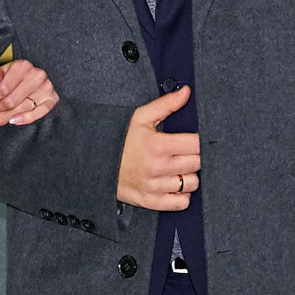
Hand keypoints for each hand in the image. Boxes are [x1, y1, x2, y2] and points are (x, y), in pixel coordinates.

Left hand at [0, 58, 59, 128]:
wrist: (34, 76)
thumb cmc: (14, 75)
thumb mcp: (3, 71)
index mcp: (22, 66)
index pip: (3, 88)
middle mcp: (36, 76)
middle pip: (11, 101)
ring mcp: (46, 88)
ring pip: (21, 109)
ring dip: (4, 118)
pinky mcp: (52, 99)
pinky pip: (38, 113)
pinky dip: (25, 119)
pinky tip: (12, 122)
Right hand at [116, 87, 197, 210]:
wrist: (94, 162)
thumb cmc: (118, 138)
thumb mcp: (140, 117)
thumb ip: (166, 104)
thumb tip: (186, 92)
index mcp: (158, 145)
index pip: (197, 145)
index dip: (201, 140)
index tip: (196, 138)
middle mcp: (159, 168)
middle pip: (197, 164)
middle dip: (196, 156)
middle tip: (186, 151)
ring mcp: (155, 187)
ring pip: (192, 183)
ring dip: (190, 174)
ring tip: (179, 166)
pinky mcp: (151, 201)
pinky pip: (181, 203)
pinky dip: (182, 194)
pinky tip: (174, 183)